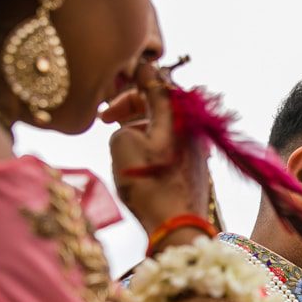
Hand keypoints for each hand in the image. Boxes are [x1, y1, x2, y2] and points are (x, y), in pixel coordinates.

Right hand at [108, 60, 210, 235]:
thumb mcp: (123, 144)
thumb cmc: (149, 184)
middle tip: (106, 118)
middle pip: (160, 101)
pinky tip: (135, 156)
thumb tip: (129, 129)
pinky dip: (151, 140)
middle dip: (131, 104)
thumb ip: (121, 123)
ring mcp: (195, 146)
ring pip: (163, 123)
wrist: (177, 227)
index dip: (135, 74)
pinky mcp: (194, 165)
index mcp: (176, 113)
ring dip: (139, 124)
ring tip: (117, 138)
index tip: (118, 75)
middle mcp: (191, 125)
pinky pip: (169, 141)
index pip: (156, 79)